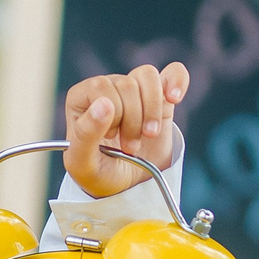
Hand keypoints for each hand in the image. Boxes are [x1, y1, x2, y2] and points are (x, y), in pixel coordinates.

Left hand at [64, 62, 189, 196]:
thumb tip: (103, 104)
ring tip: (149, 135)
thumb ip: (86, 133)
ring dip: (152, 110)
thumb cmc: (98, 172)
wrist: (125, 185)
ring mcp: (134, 91)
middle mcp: (106, 88)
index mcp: (81, 98)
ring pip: (147, 76)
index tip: (111, 137)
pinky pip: (172, 73)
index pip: (100, 86)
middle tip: (129, 147)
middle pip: (126, 84)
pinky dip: (177, 81)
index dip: (111, 114)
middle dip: (132, 120)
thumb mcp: (83, 162)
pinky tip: (174, 98)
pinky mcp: (159, 98)